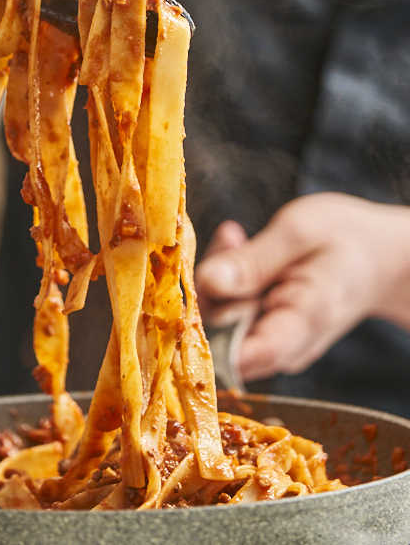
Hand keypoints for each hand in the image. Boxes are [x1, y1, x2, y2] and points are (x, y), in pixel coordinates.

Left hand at [195, 193, 409, 380]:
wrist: (380, 257)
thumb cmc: (347, 239)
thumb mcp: (299, 231)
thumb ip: (253, 260)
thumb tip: (207, 280)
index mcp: (302, 323)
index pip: (238, 356)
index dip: (207, 320)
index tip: (210, 272)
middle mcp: (286, 348)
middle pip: (220, 337)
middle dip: (211, 286)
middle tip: (232, 240)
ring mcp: (277, 347)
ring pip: (220, 327)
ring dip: (218, 282)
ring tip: (240, 240)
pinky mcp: (268, 337)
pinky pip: (231, 318)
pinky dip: (228, 284)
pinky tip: (245, 253)